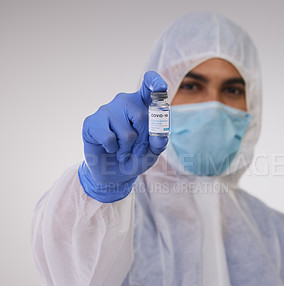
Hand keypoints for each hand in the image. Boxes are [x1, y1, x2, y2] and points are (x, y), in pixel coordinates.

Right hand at [78, 71, 168, 202]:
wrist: (114, 173)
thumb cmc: (135, 157)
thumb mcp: (152, 152)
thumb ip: (159, 142)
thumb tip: (159, 136)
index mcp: (142, 104)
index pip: (149, 85)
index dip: (155, 83)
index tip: (161, 87)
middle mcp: (124, 102)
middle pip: (141, 117)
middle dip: (143, 140)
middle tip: (137, 150)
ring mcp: (107, 109)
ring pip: (127, 133)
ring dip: (127, 149)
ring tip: (122, 151)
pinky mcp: (92, 121)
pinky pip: (109, 138)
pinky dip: (113, 150)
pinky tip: (109, 148)